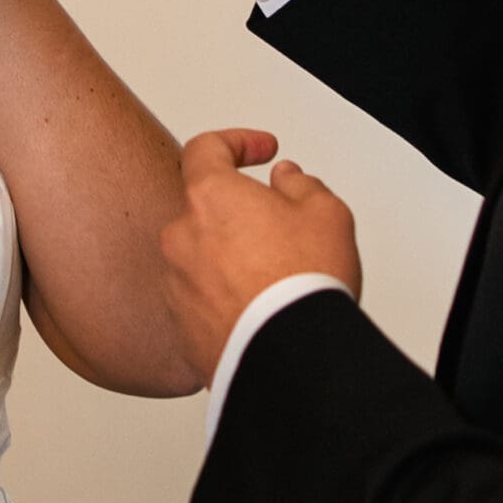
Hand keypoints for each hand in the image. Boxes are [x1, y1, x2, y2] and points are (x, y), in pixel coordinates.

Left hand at [159, 127, 361, 382]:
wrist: (289, 360)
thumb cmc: (302, 286)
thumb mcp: (326, 213)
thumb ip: (301, 184)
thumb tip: (286, 180)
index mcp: (210, 197)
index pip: (206, 148)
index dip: (237, 142)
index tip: (261, 151)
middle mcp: (181, 238)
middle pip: (205, 210)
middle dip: (241, 214)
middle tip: (282, 231)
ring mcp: (176, 285)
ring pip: (202, 258)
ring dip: (232, 259)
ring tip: (276, 281)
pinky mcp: (180, 327)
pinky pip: (200, 300)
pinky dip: (224, 299)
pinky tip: (259, 311)